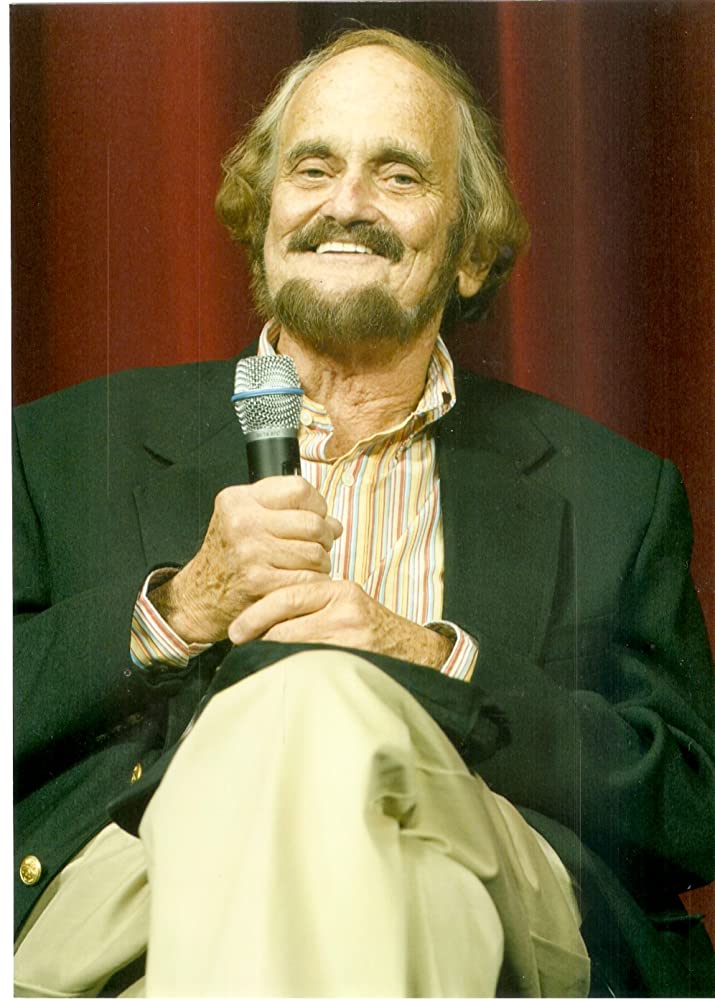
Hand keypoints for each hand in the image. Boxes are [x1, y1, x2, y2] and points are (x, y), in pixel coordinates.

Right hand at [149, 477, 341, 643]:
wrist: (202, 595)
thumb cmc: (229, 555)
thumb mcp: (244, 517)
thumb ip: (286, 510)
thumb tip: (333, 523)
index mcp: (239, 500)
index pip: (299, 488)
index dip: (316, 504)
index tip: (315, 515)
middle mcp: (243, 523)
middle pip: (313, 523)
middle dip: (324, 537)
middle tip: (318, 545)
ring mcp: (251, 553)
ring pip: (316, 553)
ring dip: (321, 562)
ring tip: (307, 565)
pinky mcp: (261, 582)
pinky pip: (309, 579)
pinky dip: (313, 583)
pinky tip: (301, 581)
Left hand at [227, 580, 453, 669]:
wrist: (413, 653)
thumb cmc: (369, 628)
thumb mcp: (344, 604)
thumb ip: (310, 603)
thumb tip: (258, 617)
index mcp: (339, 590)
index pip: (286, 597)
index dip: (254, 616)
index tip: (234, 631)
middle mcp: (345, 611)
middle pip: (284, 626)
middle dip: (259, 639)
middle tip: (240, 648)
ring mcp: (351, 640)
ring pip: (292, 650)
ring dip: (271, 658)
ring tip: (258, 663)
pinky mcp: (354, 663)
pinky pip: (309, 669)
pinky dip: (291, 672)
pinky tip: (282, 676)